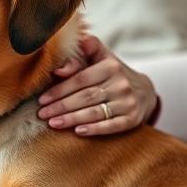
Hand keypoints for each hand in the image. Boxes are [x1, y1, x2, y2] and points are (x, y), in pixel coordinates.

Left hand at [37, 33, 157, 136]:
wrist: (144, 90)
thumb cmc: (112, 73)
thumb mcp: (101, 57)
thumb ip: (81, 54)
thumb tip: (59, 68)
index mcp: (111, 66)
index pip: (80, 79)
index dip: (60, 90)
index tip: (42, 99)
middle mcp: (121, 84)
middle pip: (86, 97)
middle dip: (61, 106)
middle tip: (42, 114)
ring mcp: (128, 102)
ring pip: (96, 112)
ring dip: (72, 119)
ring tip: (53, 123)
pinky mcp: (133, 119)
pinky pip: (112, 126)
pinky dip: (95, 129)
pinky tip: (78, 132)